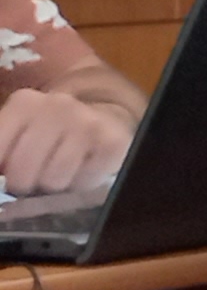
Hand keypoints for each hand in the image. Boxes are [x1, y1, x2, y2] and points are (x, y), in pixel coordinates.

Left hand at [0, 88, 128, 195]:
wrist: (104, 119)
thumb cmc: (51, 133)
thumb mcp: (18, 130)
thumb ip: (2, 149)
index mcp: (25, 103)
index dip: (0, 171)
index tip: (5, 174)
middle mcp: (58, 107)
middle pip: (21, 169)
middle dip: (23, 184)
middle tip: (31, 180)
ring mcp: (88, 123)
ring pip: (53, 180)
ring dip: (53, 186)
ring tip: (58, 174)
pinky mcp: (112, 142)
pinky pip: (83, 183)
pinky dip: (79, 185)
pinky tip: (81, 171)